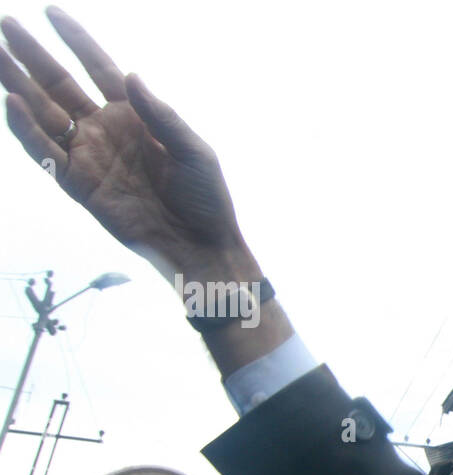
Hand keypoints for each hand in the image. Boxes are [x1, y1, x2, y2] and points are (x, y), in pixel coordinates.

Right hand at [1, 9, 250, 279]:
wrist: (198, 245)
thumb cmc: (205, 198)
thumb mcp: (192, 150)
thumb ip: (160, 114)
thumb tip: (131, 76)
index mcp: (134, 115)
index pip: (98, 67)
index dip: (76, 40)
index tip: (50, 11)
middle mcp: (105, 129)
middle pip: (60, 84)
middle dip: (31, 54)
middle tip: (5, 24)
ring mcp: (89, 155)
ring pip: (44, 112)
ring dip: (17, 84)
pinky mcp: (79, 184)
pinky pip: (46, 153)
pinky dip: (27, 130)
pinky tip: (13, 103)